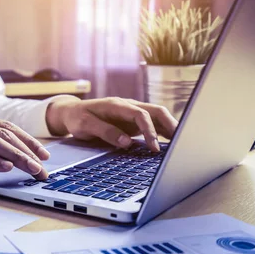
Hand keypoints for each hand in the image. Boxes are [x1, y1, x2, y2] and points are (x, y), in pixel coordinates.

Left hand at [46, 97, 178, 151]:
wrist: (71, 113)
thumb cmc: (77, 118)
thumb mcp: (84, 126)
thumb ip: (105, 132)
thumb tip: (127, 142)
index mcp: (117, 105)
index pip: (140, 115)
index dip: (150, 131)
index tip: (154, 148)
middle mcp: (128, 106)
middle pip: (156, 112)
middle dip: (171, 126)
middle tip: (181, 144)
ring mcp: (132, 113)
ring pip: (157, 117)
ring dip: (170, 129)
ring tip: (182, 145)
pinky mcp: (133, 121)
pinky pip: (152, 124)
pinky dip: (163, 132)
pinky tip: (170, 144)